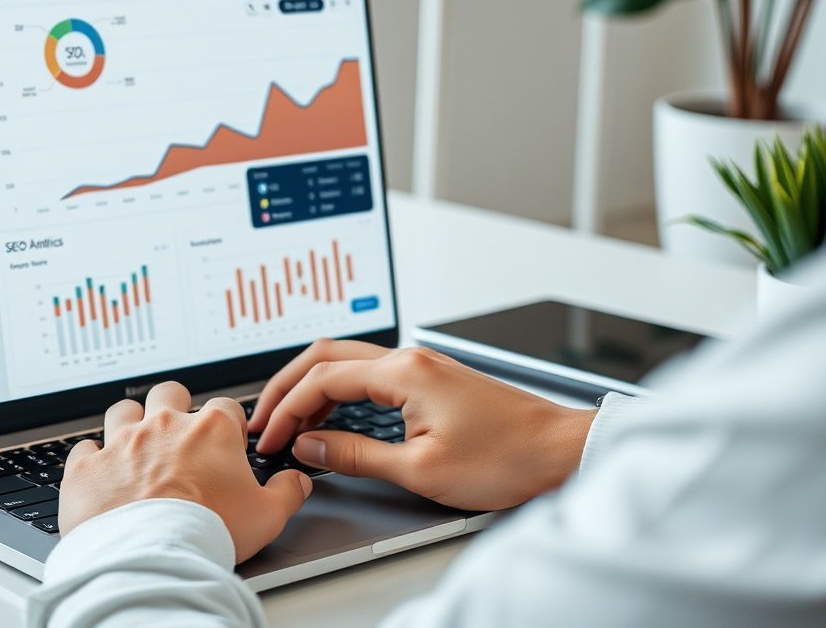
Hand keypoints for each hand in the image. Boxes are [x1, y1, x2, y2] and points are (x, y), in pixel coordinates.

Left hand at [59, 381, 312, 562]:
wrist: (152, 557)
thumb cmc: (209, 533)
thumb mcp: (267, 516)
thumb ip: (287, 492)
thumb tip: (296, 482)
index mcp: (210, 430)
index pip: (224, 408)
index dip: (227, 427)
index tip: (226, 447)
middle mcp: (164, 426)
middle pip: (170, 394)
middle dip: (174, 408)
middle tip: (179, 437)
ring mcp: (121, 443)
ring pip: (123, 411)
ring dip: (129, 424)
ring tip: (136, 447)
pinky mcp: (87, 467)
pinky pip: (83, 449)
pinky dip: (92, 460)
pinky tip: (100, 476)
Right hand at [250, 340, 596, 510]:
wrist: (561, 452)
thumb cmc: (506, 459)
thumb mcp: (420, 468)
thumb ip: (355, 455)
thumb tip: (309, 447)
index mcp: (404, 372)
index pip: (323, 379)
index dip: (287, 410)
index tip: (269, 438)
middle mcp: (410, 359)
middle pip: (327, 356)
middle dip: (288, 387)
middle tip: (264, 422)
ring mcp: (423, 366)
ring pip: (348, 362)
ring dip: (313, 388)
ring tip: (290, 422)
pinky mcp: (433, 380)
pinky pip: (370, 375)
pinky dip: (340, 392)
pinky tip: (332, 417)